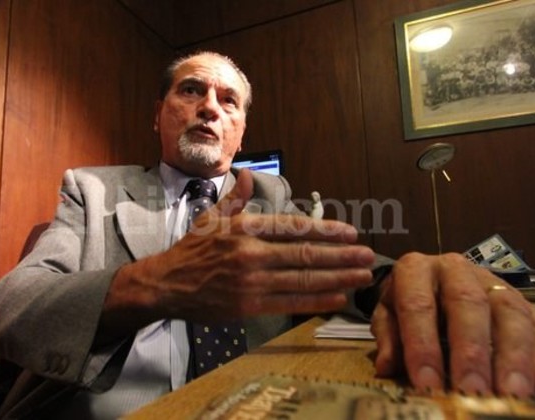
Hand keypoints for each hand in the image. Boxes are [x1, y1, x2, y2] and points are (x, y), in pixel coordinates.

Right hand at [103, 169, 374, 332]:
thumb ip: (234, 198)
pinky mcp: (250, 306)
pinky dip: (316, 301)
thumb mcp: (210, 217)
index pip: (293, 227)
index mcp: (244, 228)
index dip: (325, 230)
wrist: (167, 285)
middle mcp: (251, 254)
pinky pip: (290, 303)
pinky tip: (337, 298)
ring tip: (361, 277)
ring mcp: (252, 282)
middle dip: (341, 256)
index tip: (350, 232)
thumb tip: (245, 174)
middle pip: (305, 254)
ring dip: (337, 278)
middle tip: (367, 256)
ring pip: (302, 279)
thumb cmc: (192, 250)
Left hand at [371, 252, 534, 396]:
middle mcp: (457, 270)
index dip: (421, 345)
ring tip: (512, 394)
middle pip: (468, 305)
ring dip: (513, 357)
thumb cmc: (408, 302)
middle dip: (471, 352)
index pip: (417, 305)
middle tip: (472, 391)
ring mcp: (494, 283)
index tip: (426, 383)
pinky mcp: (523, 302)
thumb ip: (389, 338)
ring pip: (509, 313)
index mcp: (416, 269)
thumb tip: (386, 368)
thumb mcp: (388, 314)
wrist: (434, 278)